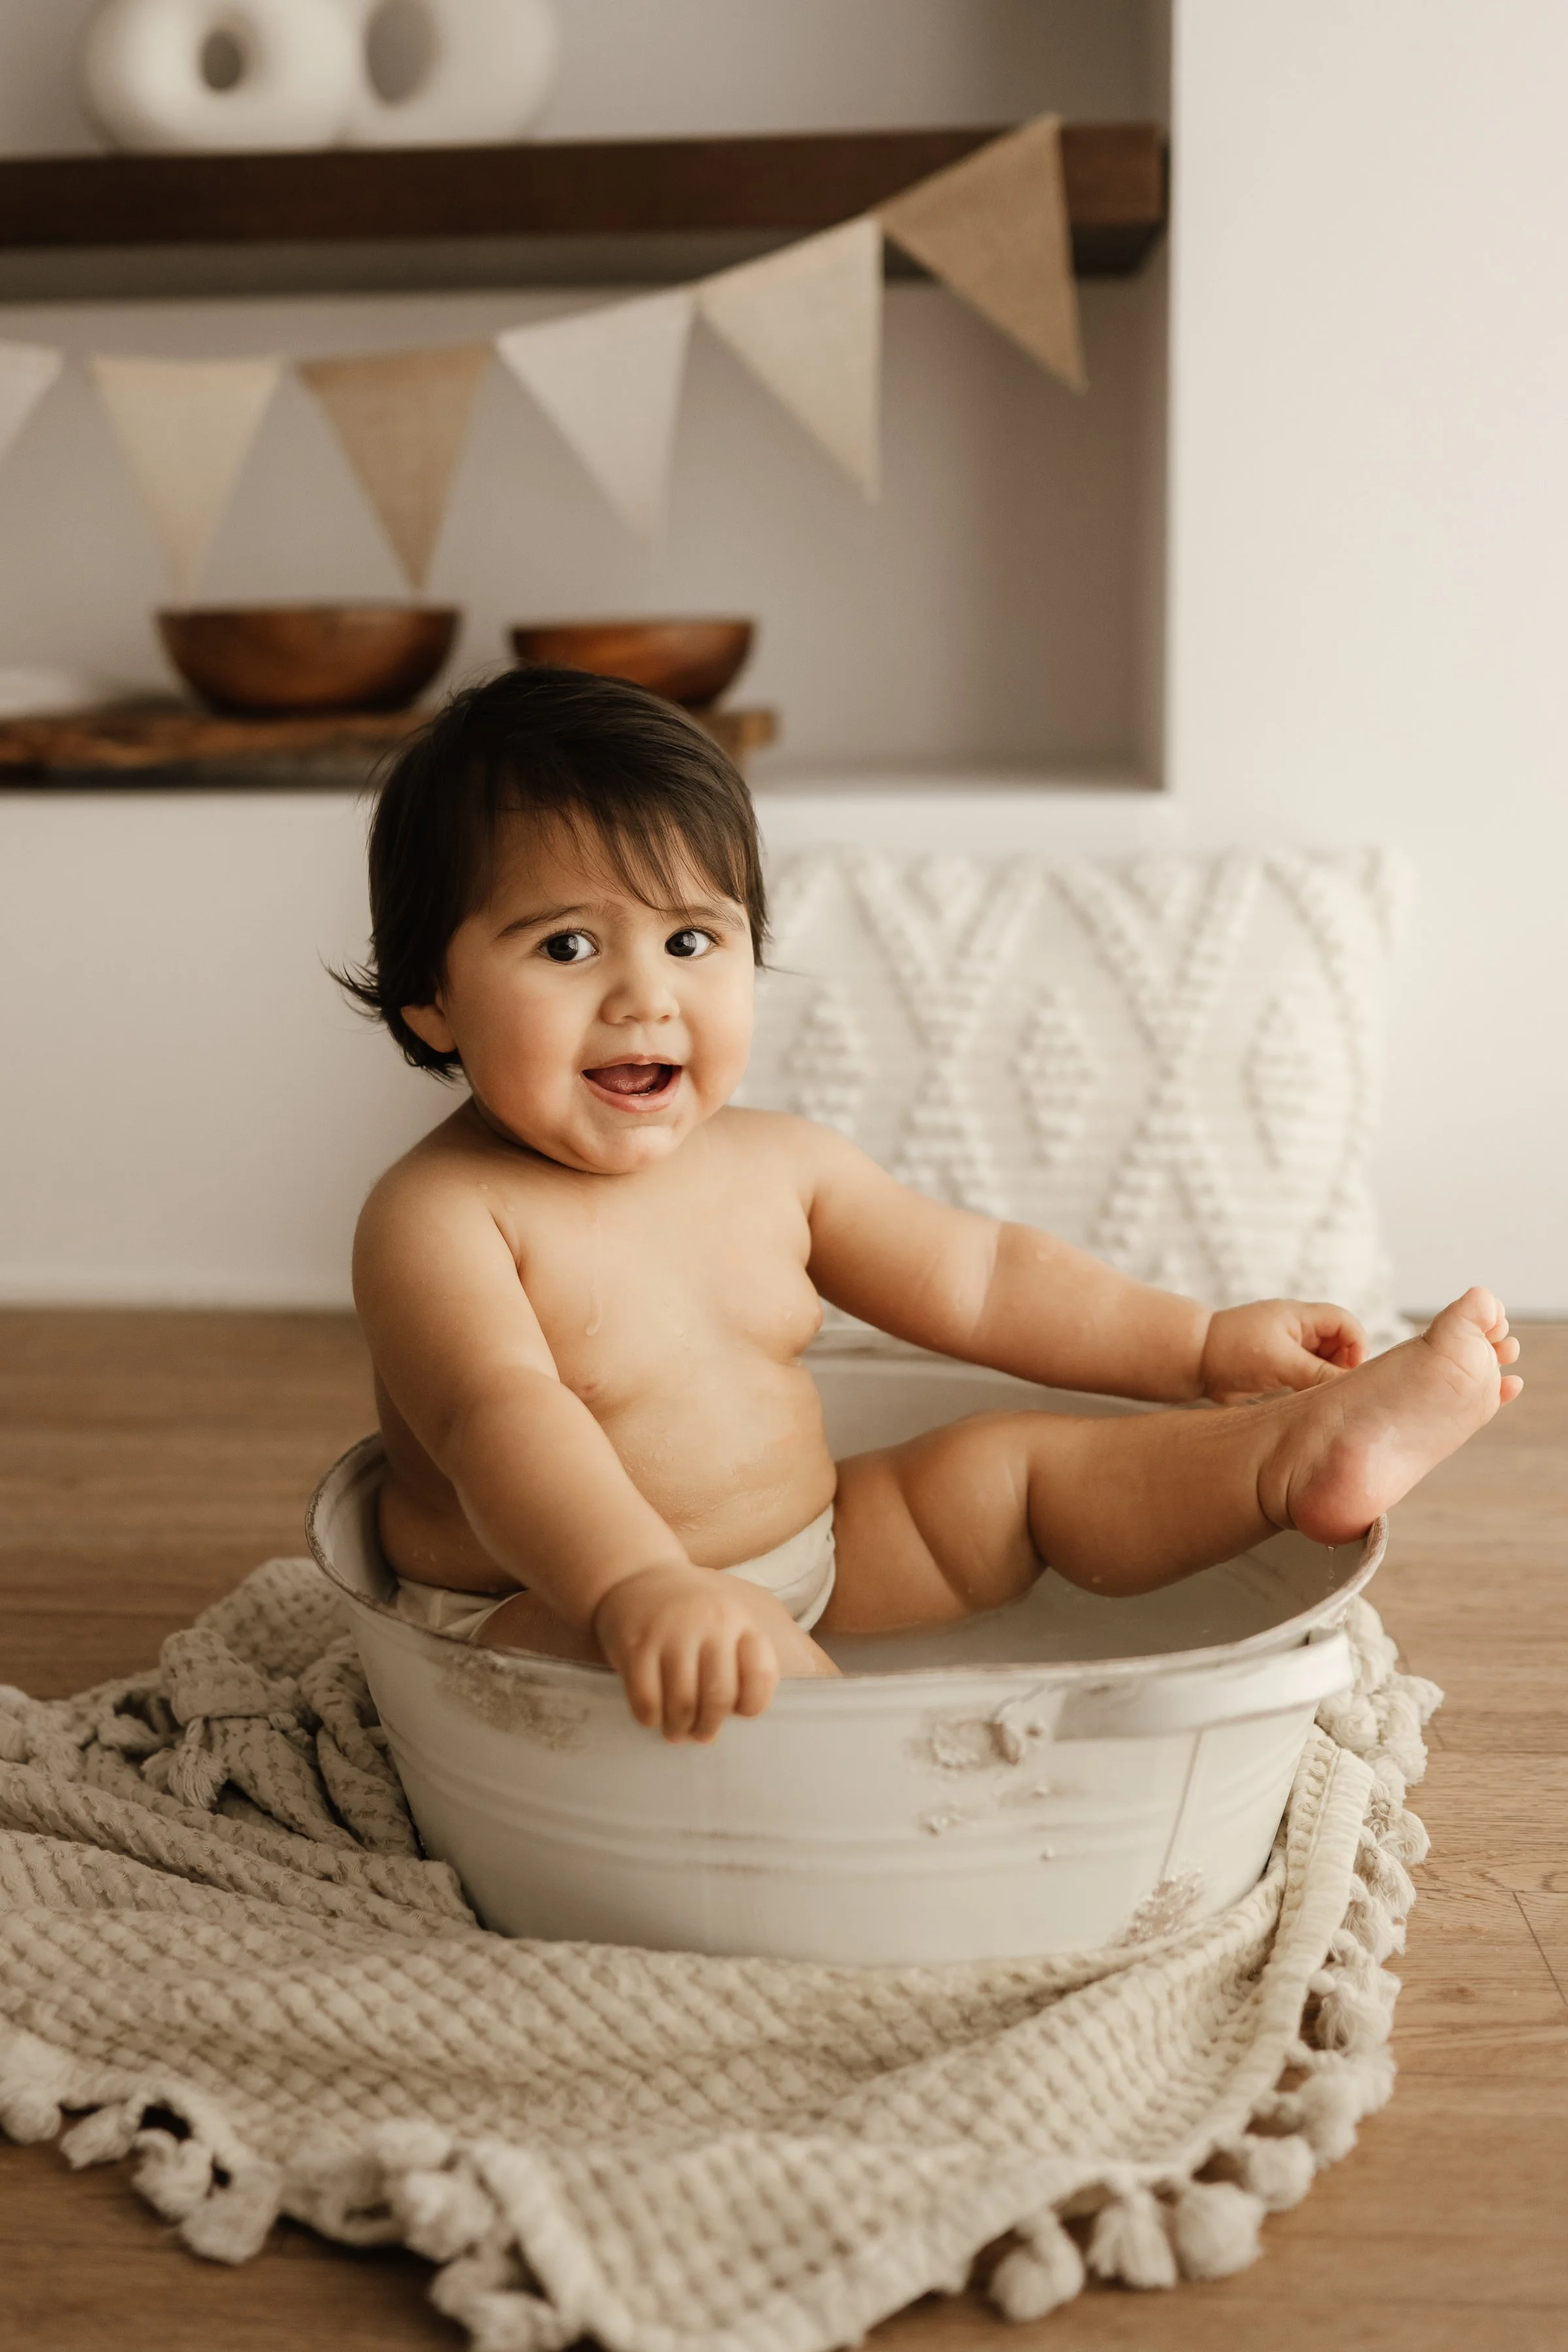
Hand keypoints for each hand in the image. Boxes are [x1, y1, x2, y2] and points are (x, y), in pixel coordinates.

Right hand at [592, 1562, 828, 1742]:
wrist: (636, 1575)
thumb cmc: (689, 1611)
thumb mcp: (726, 1619)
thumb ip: (740, 1659)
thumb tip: (739, 1716)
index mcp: (738, 1620)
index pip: (760, 1675)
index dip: (753, 1704)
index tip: (739, 1713)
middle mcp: (708, 1623)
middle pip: (719, 1696)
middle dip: (710, 1726)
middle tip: (701, 1735)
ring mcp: (670, 1633)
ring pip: (682, 1704)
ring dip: (680, 1729)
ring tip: (677, 1732)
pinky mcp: (635, 1645)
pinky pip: (645, 1700)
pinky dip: (651, 1719)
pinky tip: (653, 1716)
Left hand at [1199, 1298, 1367, 1403]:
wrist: (1193, 1362)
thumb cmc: (1234, 1352)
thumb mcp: (1282, 1362)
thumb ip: (1319, 1374)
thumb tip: (1351, 1389)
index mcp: (1300, 1316)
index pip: (1345, 1323)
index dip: (1356, 1345)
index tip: (1351, 1373)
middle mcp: (1297, 1330)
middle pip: (1338, 1345)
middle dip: (1343, 1367)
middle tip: (1338, 1393)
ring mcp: (1287, 1349)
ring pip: (1322, 1364)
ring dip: (1326, 1381)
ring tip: (1321, 1401)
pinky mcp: (1277, 1369)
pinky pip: (1305, 1377)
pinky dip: (1311, 1389)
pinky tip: (1307, 1405)